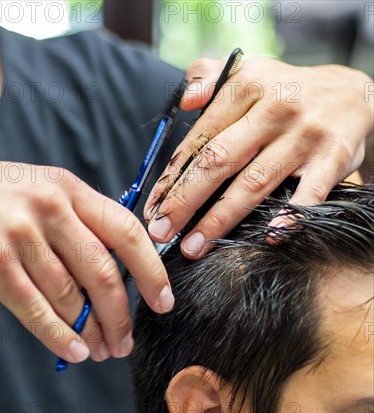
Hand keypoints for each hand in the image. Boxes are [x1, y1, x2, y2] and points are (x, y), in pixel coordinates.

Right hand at [0, 159, 173, 361]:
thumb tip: (113, 277)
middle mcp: (50, 208)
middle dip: (119, 316)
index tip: (163, 301)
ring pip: (71, 297)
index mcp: (69, 189)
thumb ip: (76, 224)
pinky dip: (58, 335)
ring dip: (90, 332)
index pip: (126, 232)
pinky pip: (36, 309)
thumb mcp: (38, 193)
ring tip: (99, 351)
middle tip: (124, 343)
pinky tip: (73, 351)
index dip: (151, 271)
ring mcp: (21, 234)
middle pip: (103, 273)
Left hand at [145, 57, 373, 257]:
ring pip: (254, 183)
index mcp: (246, 88)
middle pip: (219, 161)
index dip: (172, 176)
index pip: (200, 138)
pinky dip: (290, 216)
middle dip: (184, 201)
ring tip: (194, 246)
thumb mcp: (250, 72)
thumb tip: (184, 100)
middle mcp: (273, 110)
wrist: (354, 94)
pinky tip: (269, 237)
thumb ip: (211, 79)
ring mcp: (303, 136)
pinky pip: (309, 193)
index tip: (153, 206)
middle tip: (161, 231)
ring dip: (220, 219)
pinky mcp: (332, 158)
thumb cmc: (288, 92)